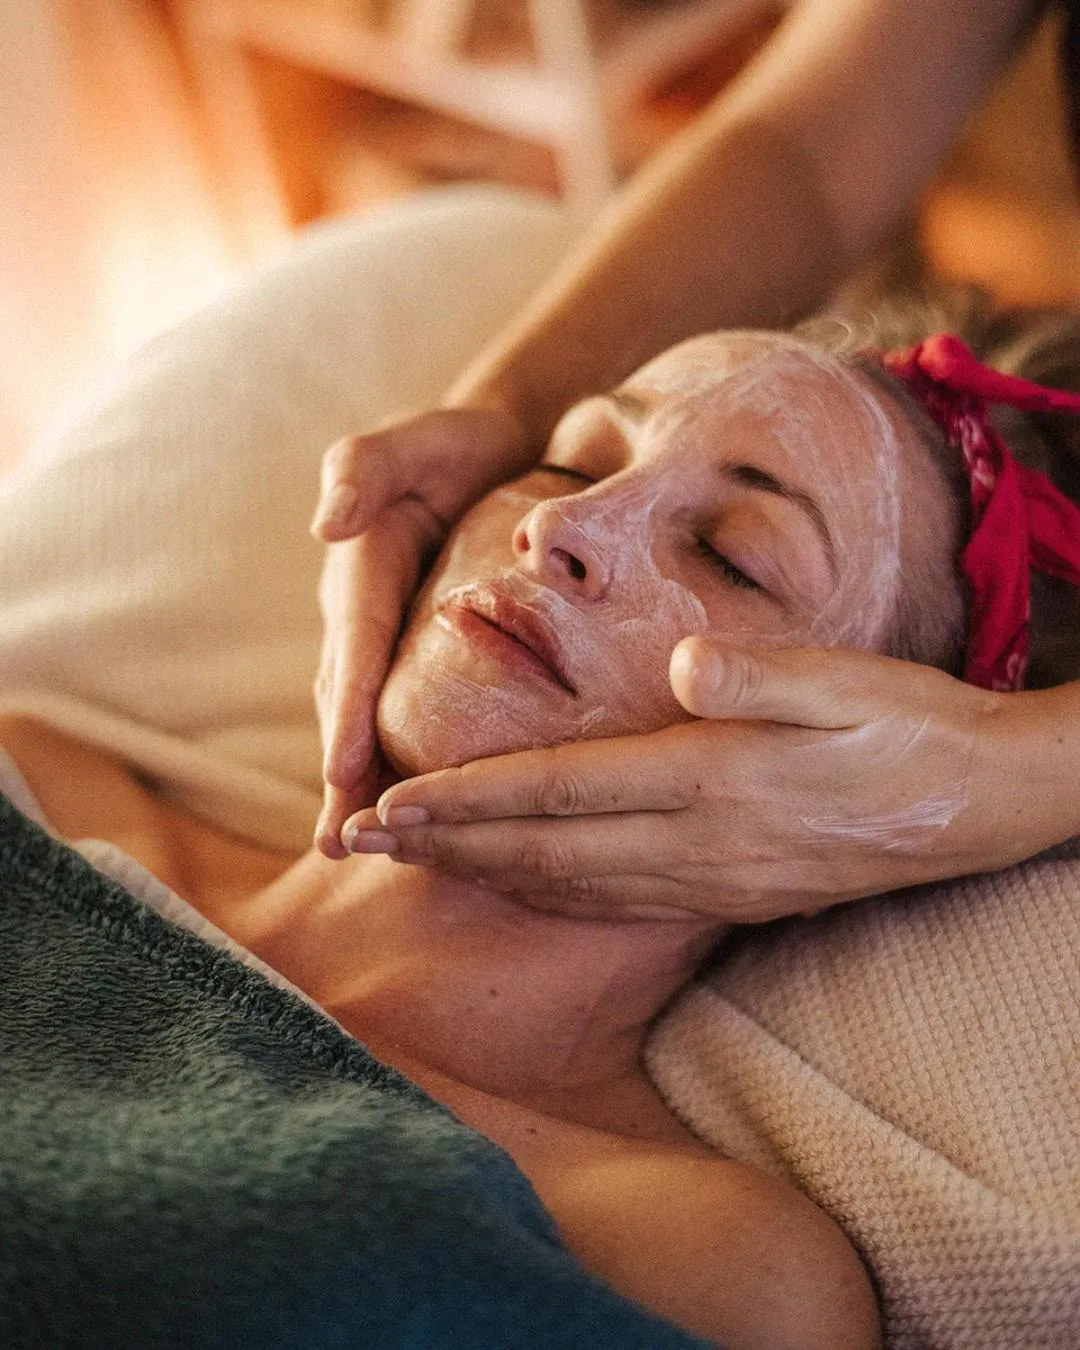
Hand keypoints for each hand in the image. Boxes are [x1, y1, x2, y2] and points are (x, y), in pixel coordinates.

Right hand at [311, 407, 532, 855]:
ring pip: (375, 719)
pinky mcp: (425, 658)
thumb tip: (325, 525)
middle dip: (343, 773)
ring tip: (361, 847)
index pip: (356, 648)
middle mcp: (367, 618)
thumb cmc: (458, 446)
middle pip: (349, 701)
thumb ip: (364, 468)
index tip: (344, 771)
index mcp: (362, 572)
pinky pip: (413, 715)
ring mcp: (392, 643)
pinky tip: (426, 814)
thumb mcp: (415, 439)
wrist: (498, 451)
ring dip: (365, 784)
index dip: (348, 711)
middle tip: (340, 840)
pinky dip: (405, 763)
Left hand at [335, 638, 1034, 921]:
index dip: (468, 801)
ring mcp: (710, 881)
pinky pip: (613, 902)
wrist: (980, 807)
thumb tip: (685, 662)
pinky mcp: (727, 895)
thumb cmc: (914, 729)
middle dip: (441, 845)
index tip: (387, 806)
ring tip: (408, 864)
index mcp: (714, 782)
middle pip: (542, 850)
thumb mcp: (853, 685)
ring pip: (568, 885)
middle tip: (352, 845)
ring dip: (480, 873)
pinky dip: (544, 894)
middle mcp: (698, 845)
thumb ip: (765, 677)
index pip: (560, 793)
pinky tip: (513, 883)